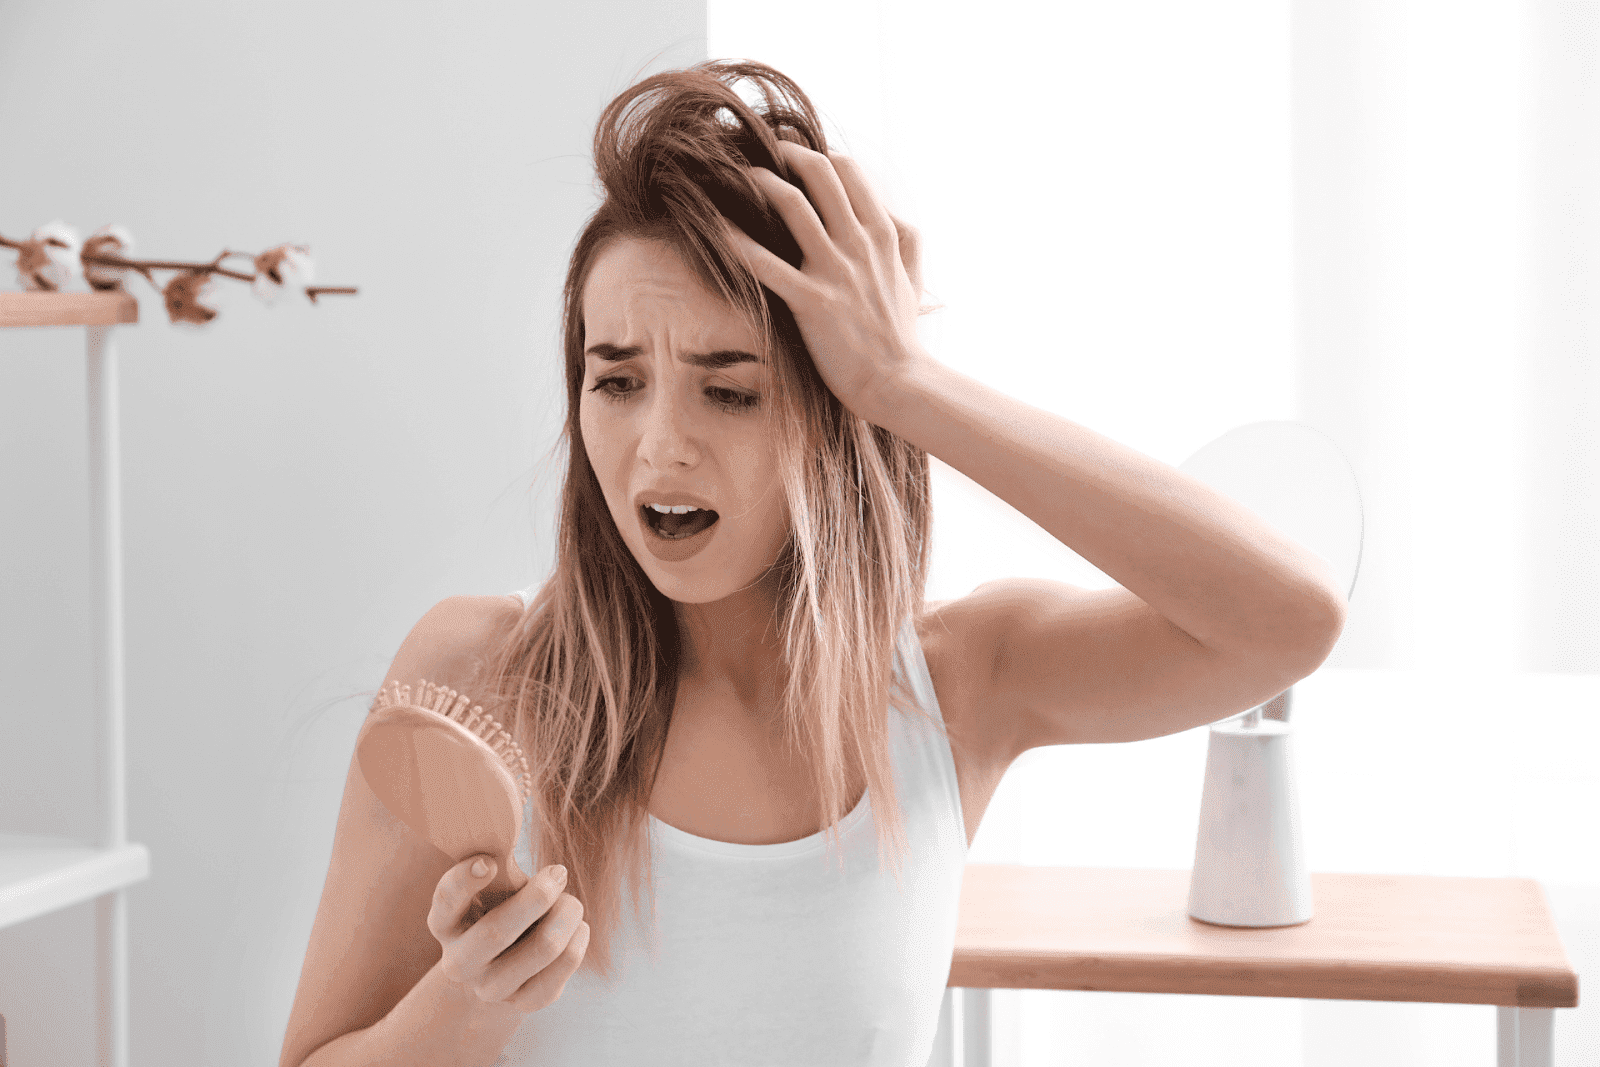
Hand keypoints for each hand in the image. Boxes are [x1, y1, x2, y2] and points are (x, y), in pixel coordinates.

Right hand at [429, 856, 588, 1013]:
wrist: (496, 968)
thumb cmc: (497, 909)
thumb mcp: (489, 887)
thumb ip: (496, 863)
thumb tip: (513, 822)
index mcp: (444, 924)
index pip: (446, 901)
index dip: (464, 881)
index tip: (490, 862)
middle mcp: (458, 962)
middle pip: (497, 931)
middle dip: (538, 895)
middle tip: (558, 872)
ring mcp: (490, 989)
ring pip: (542, 948)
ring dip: (567, 914)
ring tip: (571, 901)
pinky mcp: (524, 1002)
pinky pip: (563, 968)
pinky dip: (578, 939)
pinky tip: (578, 926)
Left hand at [720, 140, 929, 421]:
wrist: (897, 382)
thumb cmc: (900, 333)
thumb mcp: (913, 277)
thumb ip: (904, 239)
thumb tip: (889, 212)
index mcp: (883, 234)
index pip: (849, 170)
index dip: (818, 153)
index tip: (794, 155)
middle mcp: (859, 244)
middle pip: (819, 174)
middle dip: (784, 155)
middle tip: (757, 153)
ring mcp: (835, 271)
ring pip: (793, 205)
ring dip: (760, 184)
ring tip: (732, 177)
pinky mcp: (811, 302)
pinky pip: (765, 263)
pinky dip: (735, 241)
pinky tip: (712, 227)